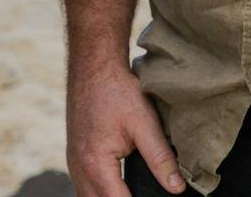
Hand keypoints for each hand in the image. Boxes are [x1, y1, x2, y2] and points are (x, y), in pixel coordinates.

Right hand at [68, 59, 183, 196]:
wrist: (93, 65)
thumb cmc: (117, 90)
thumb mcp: (144, 123)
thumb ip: (160, 157)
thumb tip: (177, 187)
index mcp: (96, 164)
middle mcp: (79, 168)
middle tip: (146, 193)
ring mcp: (73, 162)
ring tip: (134, 190)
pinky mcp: (74, 155)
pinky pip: (84, 185)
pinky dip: (100, 190)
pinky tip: (117, 186)